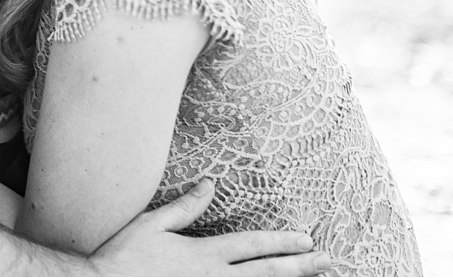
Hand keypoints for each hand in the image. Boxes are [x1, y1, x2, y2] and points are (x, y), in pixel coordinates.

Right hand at [88, 180, 330, 276]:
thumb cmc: (123, 256)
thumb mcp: (151, 224)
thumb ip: (185, 207)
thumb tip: (209, 184)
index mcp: (204, 254)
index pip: (253, 245)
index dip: (282, 241)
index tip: (307, 239)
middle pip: (266, 273)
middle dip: (300, 267)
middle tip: (329, 261)